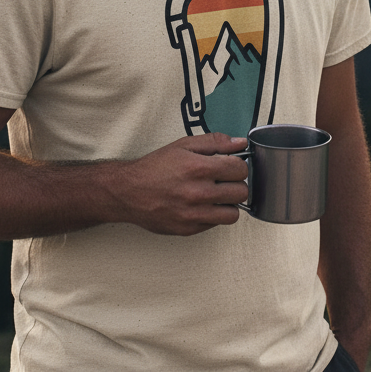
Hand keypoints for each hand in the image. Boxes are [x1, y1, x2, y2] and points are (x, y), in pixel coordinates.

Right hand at [110, 132, 249, 235]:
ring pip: (233, 214)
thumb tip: (240, 143)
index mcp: (198, 168)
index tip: (232, 166)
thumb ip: (215, 142)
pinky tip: (203, 204)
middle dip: (236, 184)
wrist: (129, 191)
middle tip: (225, 180)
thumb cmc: (156, 167)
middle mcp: (197, 193)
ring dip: (229, 203)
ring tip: (217, 195)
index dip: (239, 165)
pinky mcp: (189, 229)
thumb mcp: (184, 145)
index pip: (239, 169)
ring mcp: (193, 214)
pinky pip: (216, 224)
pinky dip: (214, 215)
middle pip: (241, 192)